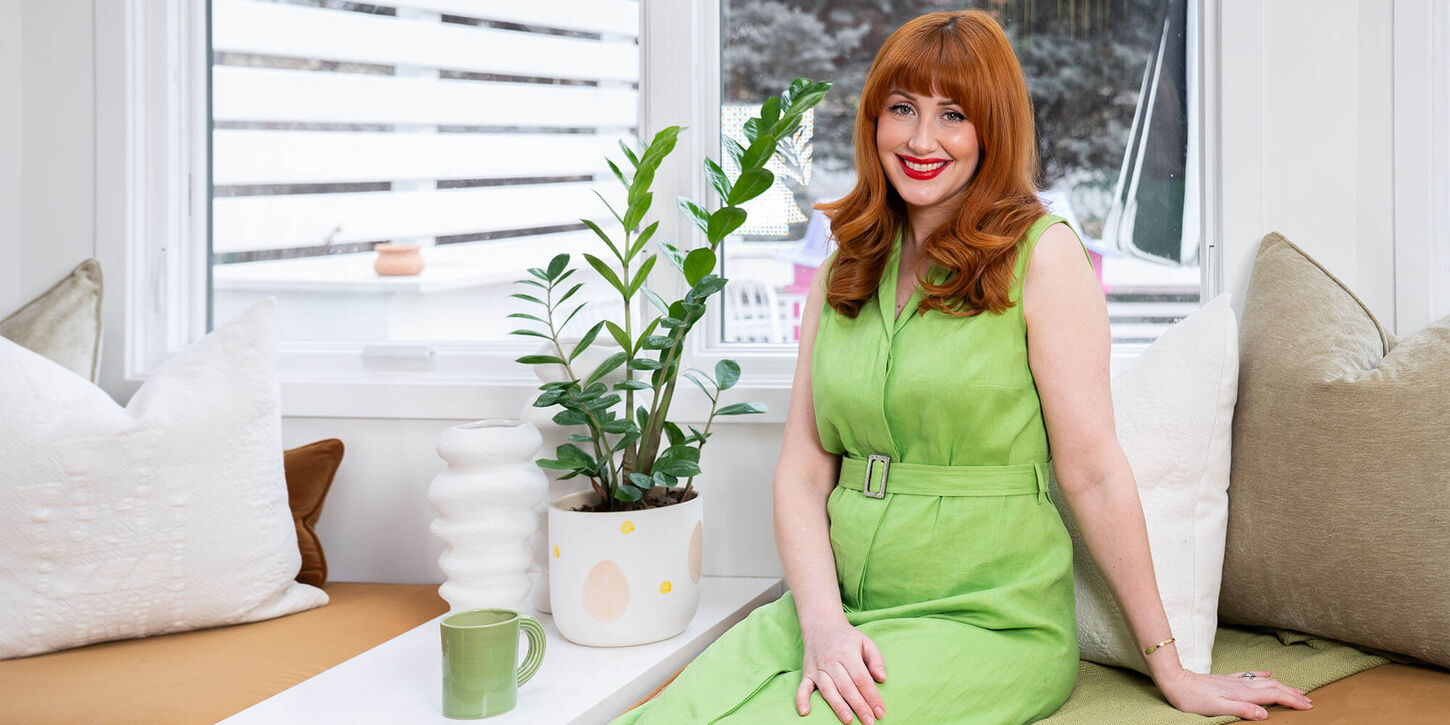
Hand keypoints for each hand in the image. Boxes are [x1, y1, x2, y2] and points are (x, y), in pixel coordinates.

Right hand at [797, 620, 886, 723]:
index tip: (880, 711)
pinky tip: (805, 712)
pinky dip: (801, 699)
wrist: (821, 625)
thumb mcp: (866, 642)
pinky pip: (802, 687)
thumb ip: (876, 659)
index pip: (862, 678)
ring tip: (848, 720)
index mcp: (848, 653)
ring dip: (838, 706)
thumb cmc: (847, 638)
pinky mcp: (807, 673)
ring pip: (828, 690)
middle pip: (847, 687)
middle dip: (859, 706)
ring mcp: (817, 668)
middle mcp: (831, 661)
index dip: (872, 696)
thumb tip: (882, 678)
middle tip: (869, 722)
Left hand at [1158, 668, 1313, 720]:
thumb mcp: (1216, 709)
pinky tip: (1267, 673)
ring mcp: (1234, 681)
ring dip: (1282, 686)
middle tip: (1309, 700)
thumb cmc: (1193, 699)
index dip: (1292, 700)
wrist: (1175, 681)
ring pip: (1264, 682)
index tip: (1307, 705)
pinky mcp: (1226, 679)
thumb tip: (1265, 714)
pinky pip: (1249, 676)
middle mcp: (1241, 686)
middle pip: (1273, 688)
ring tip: (1296, 690)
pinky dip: (1262, 675)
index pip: (1274, 696)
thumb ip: (1241, 710)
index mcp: (1242, 694)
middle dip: (1292, 693)